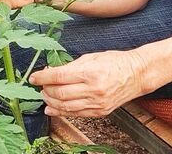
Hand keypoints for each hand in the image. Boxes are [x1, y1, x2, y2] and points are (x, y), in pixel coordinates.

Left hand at [29, 51, 148, 116]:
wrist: (137, 74)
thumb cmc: (116, 62)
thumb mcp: (93, 57)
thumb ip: (71, 66)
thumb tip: (51, 72)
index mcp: (91, 72)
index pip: (59, 77)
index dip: (43, 78)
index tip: (34, 77)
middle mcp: (94, 89)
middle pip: (60, 94)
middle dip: (45, 90)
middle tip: (40, 86)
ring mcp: (97, 103)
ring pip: (65, 107)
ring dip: (51, 102)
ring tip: (45, 96)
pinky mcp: (100, 112)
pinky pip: (75, 114)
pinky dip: (61, 112)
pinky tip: (53, 108)